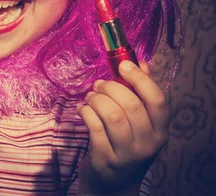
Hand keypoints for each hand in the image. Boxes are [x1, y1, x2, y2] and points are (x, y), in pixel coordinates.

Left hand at [76, 60, 169, 194]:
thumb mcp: (139, 122)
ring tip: (90, 97)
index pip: (158, 100)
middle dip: (110, 88)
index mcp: (161, 131)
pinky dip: (85, 112)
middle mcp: (149, 144)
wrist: (112, 182)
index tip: (123, 65)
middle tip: (99, 85)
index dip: (140, 79)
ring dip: (96, 99)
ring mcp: (127, 154)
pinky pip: (94, 127)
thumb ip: (140, 92)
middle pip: (131, 105)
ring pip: (111, 115)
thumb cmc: (124, 143)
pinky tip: (82, 109)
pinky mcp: (105, 159)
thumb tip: (140, 62)